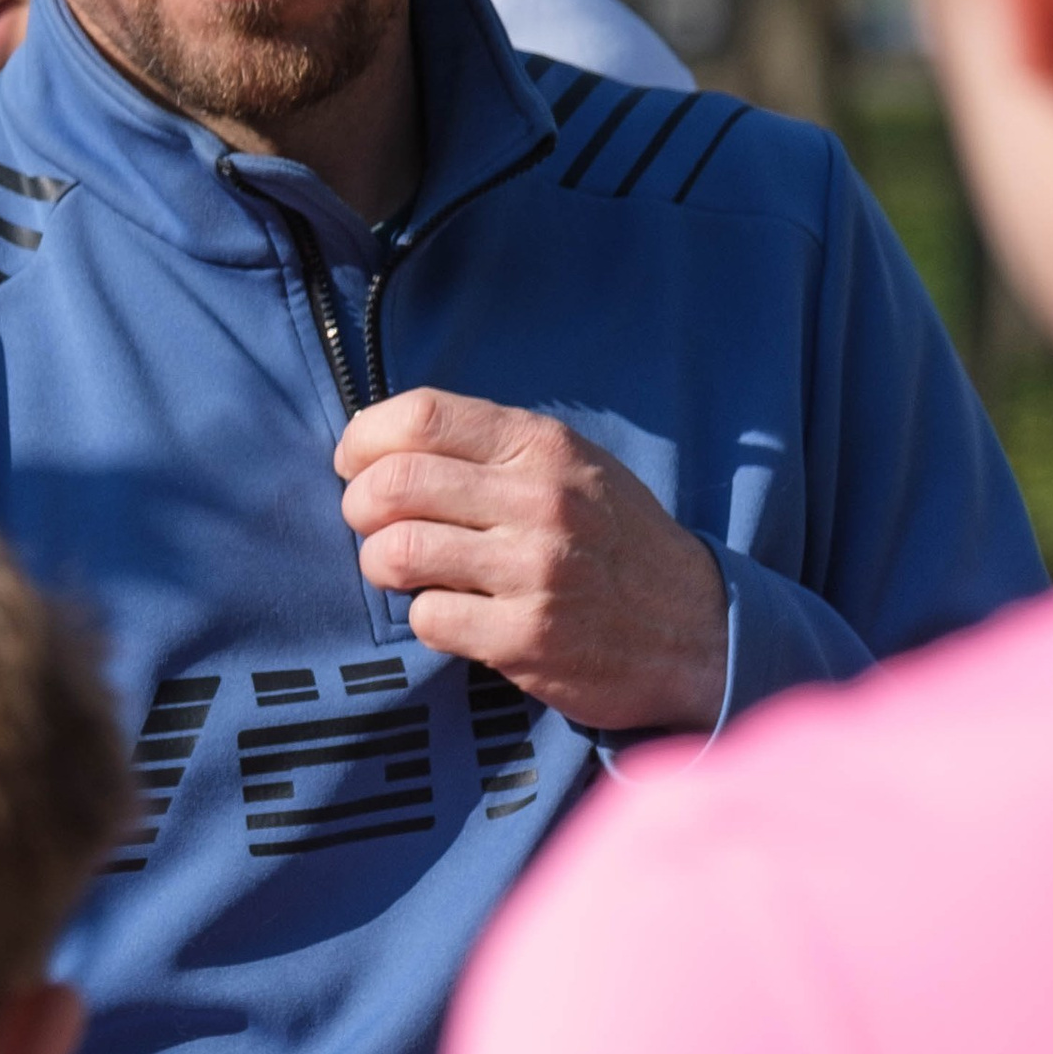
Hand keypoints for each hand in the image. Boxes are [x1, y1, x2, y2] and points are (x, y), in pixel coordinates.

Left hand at [334, 387, 727, 737]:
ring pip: (397, 552)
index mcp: (543, 447)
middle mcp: (540, 501)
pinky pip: (428, 618)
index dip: (364, 439)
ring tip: (400, 570)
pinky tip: (449, 612)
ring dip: (381, 564)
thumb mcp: (573, 467)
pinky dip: (423, 616)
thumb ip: (491, 448)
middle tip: (371, 525)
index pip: (421, 416)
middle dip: (360, 506)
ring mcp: (534, 571)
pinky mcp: (527, 638)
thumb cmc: (616, 542)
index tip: (354, 463)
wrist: (697, 628)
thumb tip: (385, 442)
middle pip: (394, 484)